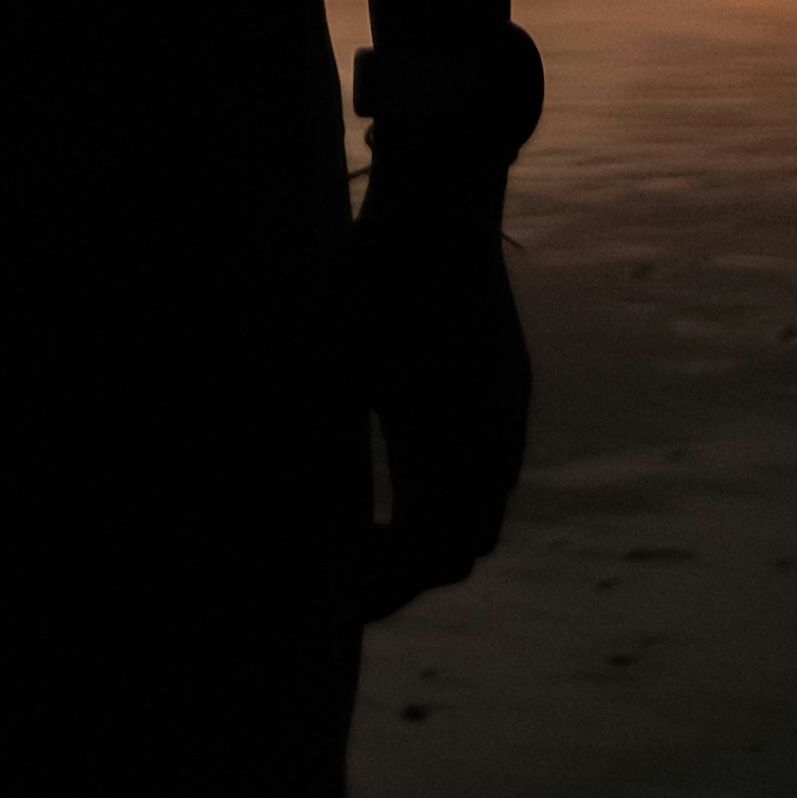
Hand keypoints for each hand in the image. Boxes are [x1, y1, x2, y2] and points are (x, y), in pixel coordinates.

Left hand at [352, 175, 530, 619]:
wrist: (443, 200)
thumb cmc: (376, 276)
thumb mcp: (332, 362)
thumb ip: (317, 443)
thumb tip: (286, 512)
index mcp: (452, 449)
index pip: (426, 559)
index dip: (381, 589)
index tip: (336, 596)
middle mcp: (494, 443)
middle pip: (460, 547)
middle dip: (407, 571)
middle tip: (347, 568)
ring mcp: (509, 413)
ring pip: (484, 510)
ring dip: (434, 532)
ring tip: (373, 529)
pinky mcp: (510, 386)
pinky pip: (495, 470)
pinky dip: (455, 493)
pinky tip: (410, 471)